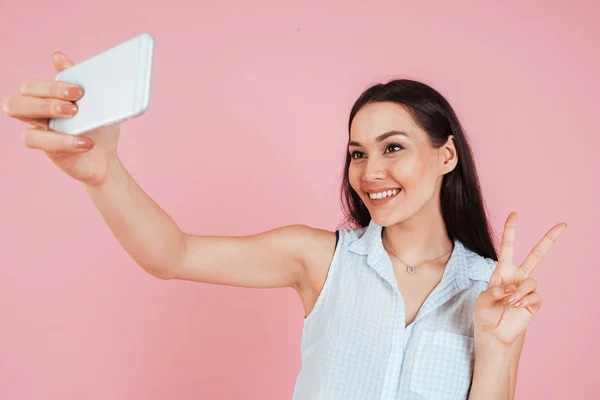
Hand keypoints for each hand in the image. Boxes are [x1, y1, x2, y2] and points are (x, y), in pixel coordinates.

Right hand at [3, 52, 120, 185]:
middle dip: (45, 96)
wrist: (106, 158)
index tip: (79, 90)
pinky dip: (63, 141)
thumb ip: (78, 79)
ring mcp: (39, 131)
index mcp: (46, 98)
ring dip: (46, 110)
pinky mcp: (46, 150)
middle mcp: (36, 113)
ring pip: (17, 114)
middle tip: (74, 104)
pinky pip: (39, 141)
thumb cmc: (98, 127)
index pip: (32, 86)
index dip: (51, 85)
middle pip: (18, 98)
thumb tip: (56, 56)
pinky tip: (85, 142)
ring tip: (74, 115)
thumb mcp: (95, 102)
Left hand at [473, 212, 566, 344]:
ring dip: (519, 292)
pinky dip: (525, 301)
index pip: (508, 247)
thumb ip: (493, 291)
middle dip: (549, 240)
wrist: (494, 333)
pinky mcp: (534, 302)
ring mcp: (527, 289)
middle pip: (536, 255)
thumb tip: (510, 288)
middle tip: (562, 225)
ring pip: (531, 281)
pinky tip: (516, 307)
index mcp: (502, 271)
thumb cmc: (485, 314)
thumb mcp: (482, 301)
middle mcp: (517, 277)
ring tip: (509, 302)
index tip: (514, 214)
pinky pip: (535, 296)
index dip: (511, 230)